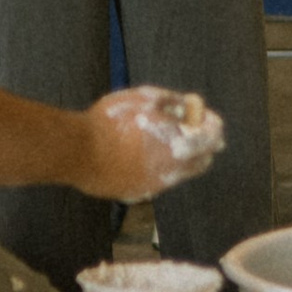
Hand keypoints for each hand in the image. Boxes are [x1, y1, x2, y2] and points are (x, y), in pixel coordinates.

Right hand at [81, 85, 226, 199]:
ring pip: (180, 174)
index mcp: (180, 146)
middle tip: (190, 128)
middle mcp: (173, 172)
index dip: (212, 123)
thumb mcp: (145, 98)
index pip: (213, 138)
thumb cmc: (111, 120)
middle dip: (201, 145)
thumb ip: (173, 101)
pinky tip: (141, 156)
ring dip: (179, 158)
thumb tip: (188, 105)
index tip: (205, 116)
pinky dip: (158, 169)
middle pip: (202, 161)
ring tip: (162, 139)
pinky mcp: (137, 194)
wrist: (78, 151)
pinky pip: (157, 182)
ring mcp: (155, 186)